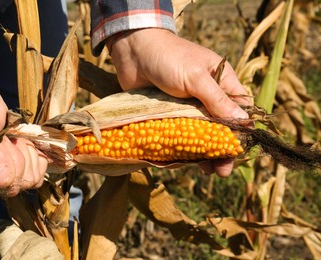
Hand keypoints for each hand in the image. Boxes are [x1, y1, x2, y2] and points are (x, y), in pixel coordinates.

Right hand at [0, 70, 46, 195]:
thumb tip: (2, 182)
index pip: (2, 185)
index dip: (10, 162)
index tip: (2, 139)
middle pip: (19, 183)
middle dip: (19, 155)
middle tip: (7, 135)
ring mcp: (1, 179)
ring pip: (32, 178)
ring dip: (28, 153)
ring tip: (12, 137)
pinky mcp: (15, 171)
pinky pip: (38, 171)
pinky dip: (35, 153)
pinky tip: (22, 141)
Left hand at [108, 29, 251, 176]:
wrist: (133, 52)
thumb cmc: (169, 58)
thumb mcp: (196, 77)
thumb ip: (218, 100)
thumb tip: (245, 123)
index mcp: (221, 81)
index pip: (239, 109)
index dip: (242, 130)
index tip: (239, 150)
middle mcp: (206, 96)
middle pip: (221, 127)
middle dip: (223, 148)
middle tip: (223, 170)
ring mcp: (187, 107)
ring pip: (201, 134)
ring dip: (204, 152)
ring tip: (207, 170)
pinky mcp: (169, 114)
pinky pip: (180, 134)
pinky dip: (184, 147)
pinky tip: (187, 161)